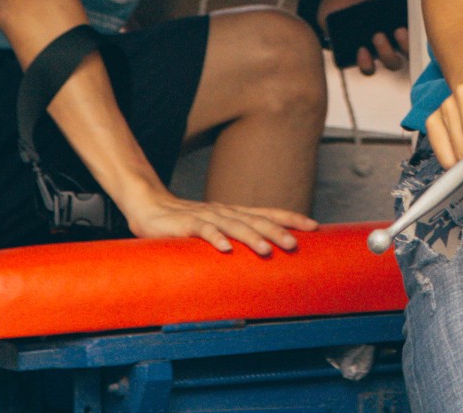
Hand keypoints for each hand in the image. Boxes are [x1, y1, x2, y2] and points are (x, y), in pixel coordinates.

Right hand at [121, 192, 318, 255]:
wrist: (148, 207)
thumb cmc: (184, 222)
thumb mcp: (214, 229)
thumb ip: (233, 238)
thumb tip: (262, 255)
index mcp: (234, 213)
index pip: (267, 213)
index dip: (290, 218)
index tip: (314, 226)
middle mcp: (224, 212)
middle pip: (255, 220)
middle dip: (277, 232)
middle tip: (295, 244)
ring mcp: (205, 216)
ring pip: (233, 226)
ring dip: (251, 237)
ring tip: (267, 250)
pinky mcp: (185, 224)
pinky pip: (202, 230)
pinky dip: (214, 238)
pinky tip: (225, 248)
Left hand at [319, 0, 410, 73]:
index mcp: (402, 19)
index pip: (418, 30)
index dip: (422, 32)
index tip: (414, 23)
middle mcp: (394, 37)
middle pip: (409, 51)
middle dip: (407, 44)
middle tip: (398, 31)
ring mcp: (377, 49)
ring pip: (392, 62)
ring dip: (388, 53)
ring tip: (377, 36)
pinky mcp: (360, 58)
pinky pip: (369, 69)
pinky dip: (367, 64)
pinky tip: (361, 50)